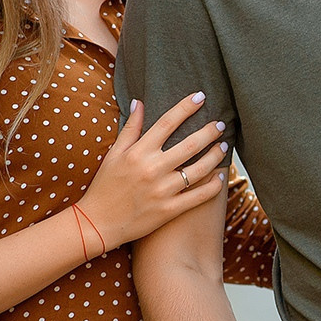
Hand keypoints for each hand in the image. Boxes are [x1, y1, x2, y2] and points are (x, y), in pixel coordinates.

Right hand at [76, 92, 228, 248]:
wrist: (97, 222)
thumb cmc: (104, 185)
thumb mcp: (114, 154)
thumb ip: (130, 128)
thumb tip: (139, 102)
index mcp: (139, 152)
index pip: (168, 122)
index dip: (186, 107)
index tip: (201, 97)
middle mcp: (152, 168)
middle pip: (190, 144)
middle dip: (209, 132)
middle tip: (221, 125)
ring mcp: (162, 190)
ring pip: (199, 169)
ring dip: (216, 156)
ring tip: (223, 147)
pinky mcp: (169, 210)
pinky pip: (198, 196)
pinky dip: (213, 186)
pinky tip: (220, 177)